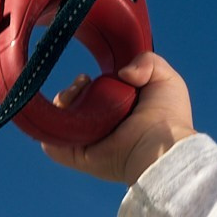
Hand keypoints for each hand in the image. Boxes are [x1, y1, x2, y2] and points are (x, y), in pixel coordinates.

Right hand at [41, 51, 195, 187]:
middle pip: (75, 105)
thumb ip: (147, 61)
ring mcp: (88, 143)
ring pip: (61, 118)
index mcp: (120, 116)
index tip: (93, 76)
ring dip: (63, 99)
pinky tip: (65, 106)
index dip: (89, 83)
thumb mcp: (164, 77)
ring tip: (77, 91)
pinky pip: (50, 140)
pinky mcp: (77, 155)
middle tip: (84, 83)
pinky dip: (48, 123)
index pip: (95, 97)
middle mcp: (102, 130)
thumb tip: (122, 72)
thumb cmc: (168, 116)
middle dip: (73, 89)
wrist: (159, 143)